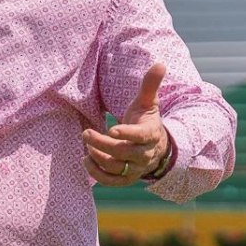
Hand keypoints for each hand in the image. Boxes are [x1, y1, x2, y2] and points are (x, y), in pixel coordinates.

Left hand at [84, 64, 173, 186]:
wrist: (155, 147)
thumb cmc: (146, 120)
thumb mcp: (148, 102)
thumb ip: (150, 85)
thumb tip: (160, 64)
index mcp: (150, 134)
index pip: (140, 136)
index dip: (126, 133)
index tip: (111, 129)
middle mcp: (144, 154)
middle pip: (123, 153)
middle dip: (102, 144)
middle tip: (85, 133)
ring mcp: (136, 168)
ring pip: (116, 168)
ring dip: (98, 158)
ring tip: (86, 146)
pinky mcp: (128, 178)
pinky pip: (112, 181)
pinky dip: (98, 174)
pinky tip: (86, 161)